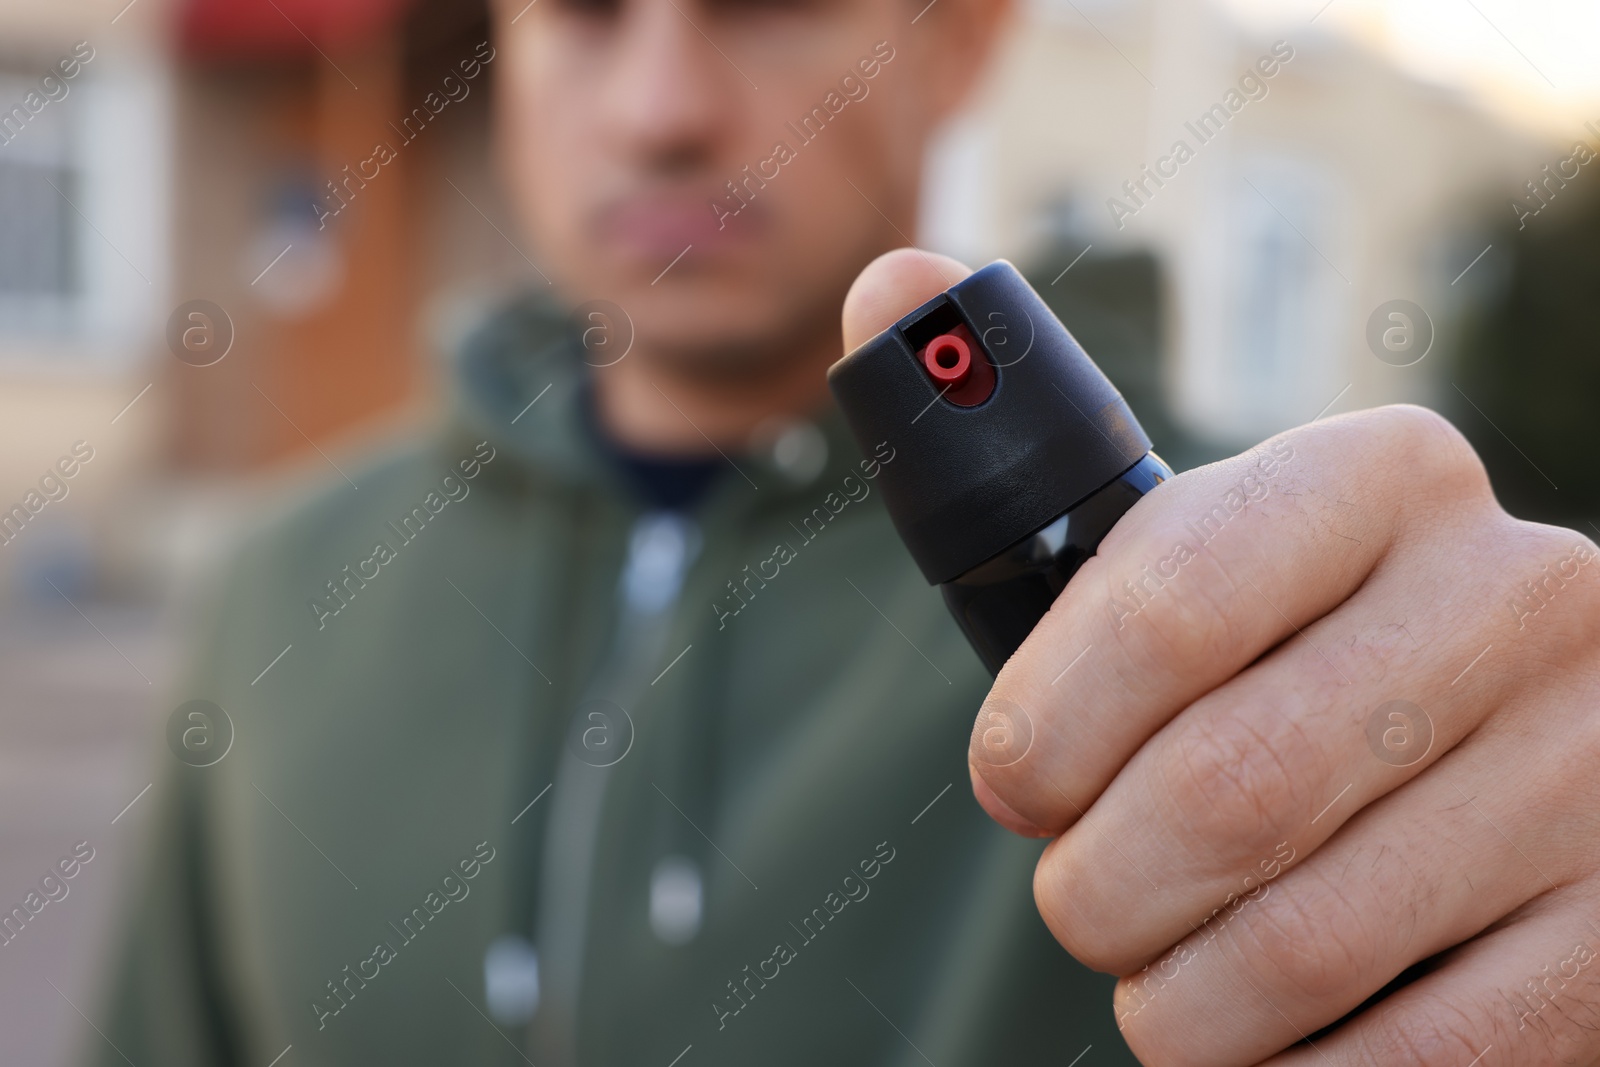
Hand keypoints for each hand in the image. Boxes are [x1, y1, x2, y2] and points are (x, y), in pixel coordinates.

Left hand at [844, 249, 1599, 1065]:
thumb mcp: (1182, 544)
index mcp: (1380, 479)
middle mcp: (1517, 594)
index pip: (1167, 596)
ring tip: (1171, 979)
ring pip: (1304, 941)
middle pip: (1226, 789)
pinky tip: (1271, 1041)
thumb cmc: (1280, 661)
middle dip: (1103, 888)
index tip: (1015, 790)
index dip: (1049, 726)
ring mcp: (1597, 759)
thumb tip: (884, 285)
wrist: (1504, 768)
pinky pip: (1422, 1053)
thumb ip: (1022, 438)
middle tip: (1090, 905)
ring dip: (1184, 999)